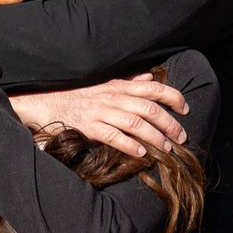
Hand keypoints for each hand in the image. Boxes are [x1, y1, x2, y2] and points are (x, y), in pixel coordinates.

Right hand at [9, 73, 189, 157]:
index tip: (185, 108)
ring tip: (168, 148)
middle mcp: (113, 97)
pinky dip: (130, 146)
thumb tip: (150, 78)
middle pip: (149, 108)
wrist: (47, 102)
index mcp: (118, 86)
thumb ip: (128, 82)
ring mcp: (101, 112)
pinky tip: (142, 154)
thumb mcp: (105, 84)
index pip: (152, 89)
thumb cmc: (79, 95)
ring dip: (155, 137)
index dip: (172, 97)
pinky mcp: (89, 127)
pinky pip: (114, 137)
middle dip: (169, 123)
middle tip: (182, 136)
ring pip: (136, 124)